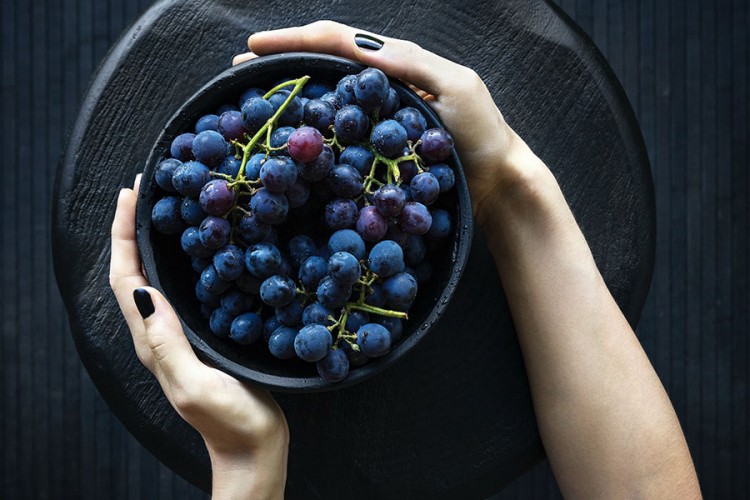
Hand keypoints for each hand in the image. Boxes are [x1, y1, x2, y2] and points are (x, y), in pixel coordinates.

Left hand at [109, 176, 287, 498]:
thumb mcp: (194, 384)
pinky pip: (182, 289)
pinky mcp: (202, 335)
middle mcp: (159, 333)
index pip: (125, 278)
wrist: (253, 446)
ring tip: (168, 207)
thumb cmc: (228, 420)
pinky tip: (202, 247)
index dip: (123, 235)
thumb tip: (143, 288)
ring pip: (156, 277)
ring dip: (153, 241)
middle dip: (133, 228)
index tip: (131, 195)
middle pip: (134, 271)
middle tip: (147, 189)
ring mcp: (180, 334)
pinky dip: (182, 261)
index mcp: (152, 340)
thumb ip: (167, 342)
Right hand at [233, 20, 542, 223]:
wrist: (498, 181)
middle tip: (239, 71)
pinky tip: (293, 139)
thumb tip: (362, 52)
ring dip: (289, 93)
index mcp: (397, 63)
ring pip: (327, 97)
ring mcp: (378, 117)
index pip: (337, 41)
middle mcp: (382, 84)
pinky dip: (312, 130)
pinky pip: (339, 133)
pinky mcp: (379, 147)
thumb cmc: (483, 135)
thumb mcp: (456, 88)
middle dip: (281, 62)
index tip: (254, 48)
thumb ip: (413, 67)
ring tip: (254, 100)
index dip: (294, 41)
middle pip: (322, 64)